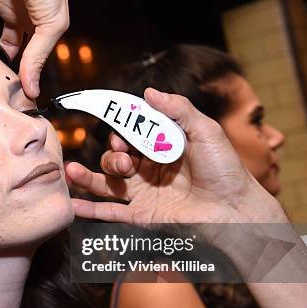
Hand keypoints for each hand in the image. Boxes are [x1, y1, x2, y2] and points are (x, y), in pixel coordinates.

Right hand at [65, 88, 288, 224]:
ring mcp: (143, 194)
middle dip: (112, 156)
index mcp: (160, 148)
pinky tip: (72, 206)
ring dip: (86, 177)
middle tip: (127, 160)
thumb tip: (148, 91)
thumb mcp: (205, 130)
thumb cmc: (225, 169)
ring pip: (106, 183)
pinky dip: (89, 210)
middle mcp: (148, 171)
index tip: (119, 130)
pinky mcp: (142, 216)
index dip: (120, 131)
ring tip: (72, 172)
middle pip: (115, 159)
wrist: (235, 209)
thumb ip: (178, 109)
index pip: (130, 136)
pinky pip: (110, 212)